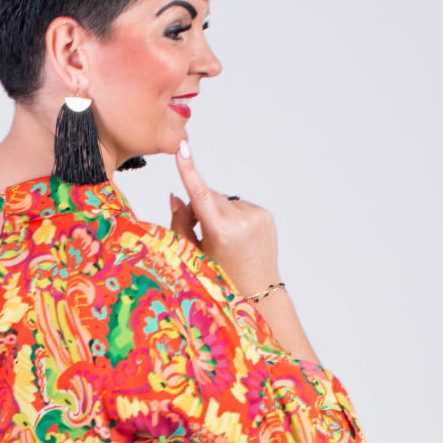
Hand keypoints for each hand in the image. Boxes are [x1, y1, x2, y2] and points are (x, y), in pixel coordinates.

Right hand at [168, 139, 280, 299]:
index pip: (199, 194)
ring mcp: (256, 216)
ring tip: (223, 241)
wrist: (259, 294)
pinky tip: (236, 238)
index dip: (188, 170)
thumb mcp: (195, 256)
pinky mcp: (266, 215)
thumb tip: (176, 196)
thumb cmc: (221, 280)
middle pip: (209, 196)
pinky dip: (233, 217)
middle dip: (200, 207)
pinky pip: (239, 207)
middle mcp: (241, 220)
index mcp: (221, 232)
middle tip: (201, 233)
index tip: (182, 148)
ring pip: (224, 201)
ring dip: (217, 213)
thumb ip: (181, 225)